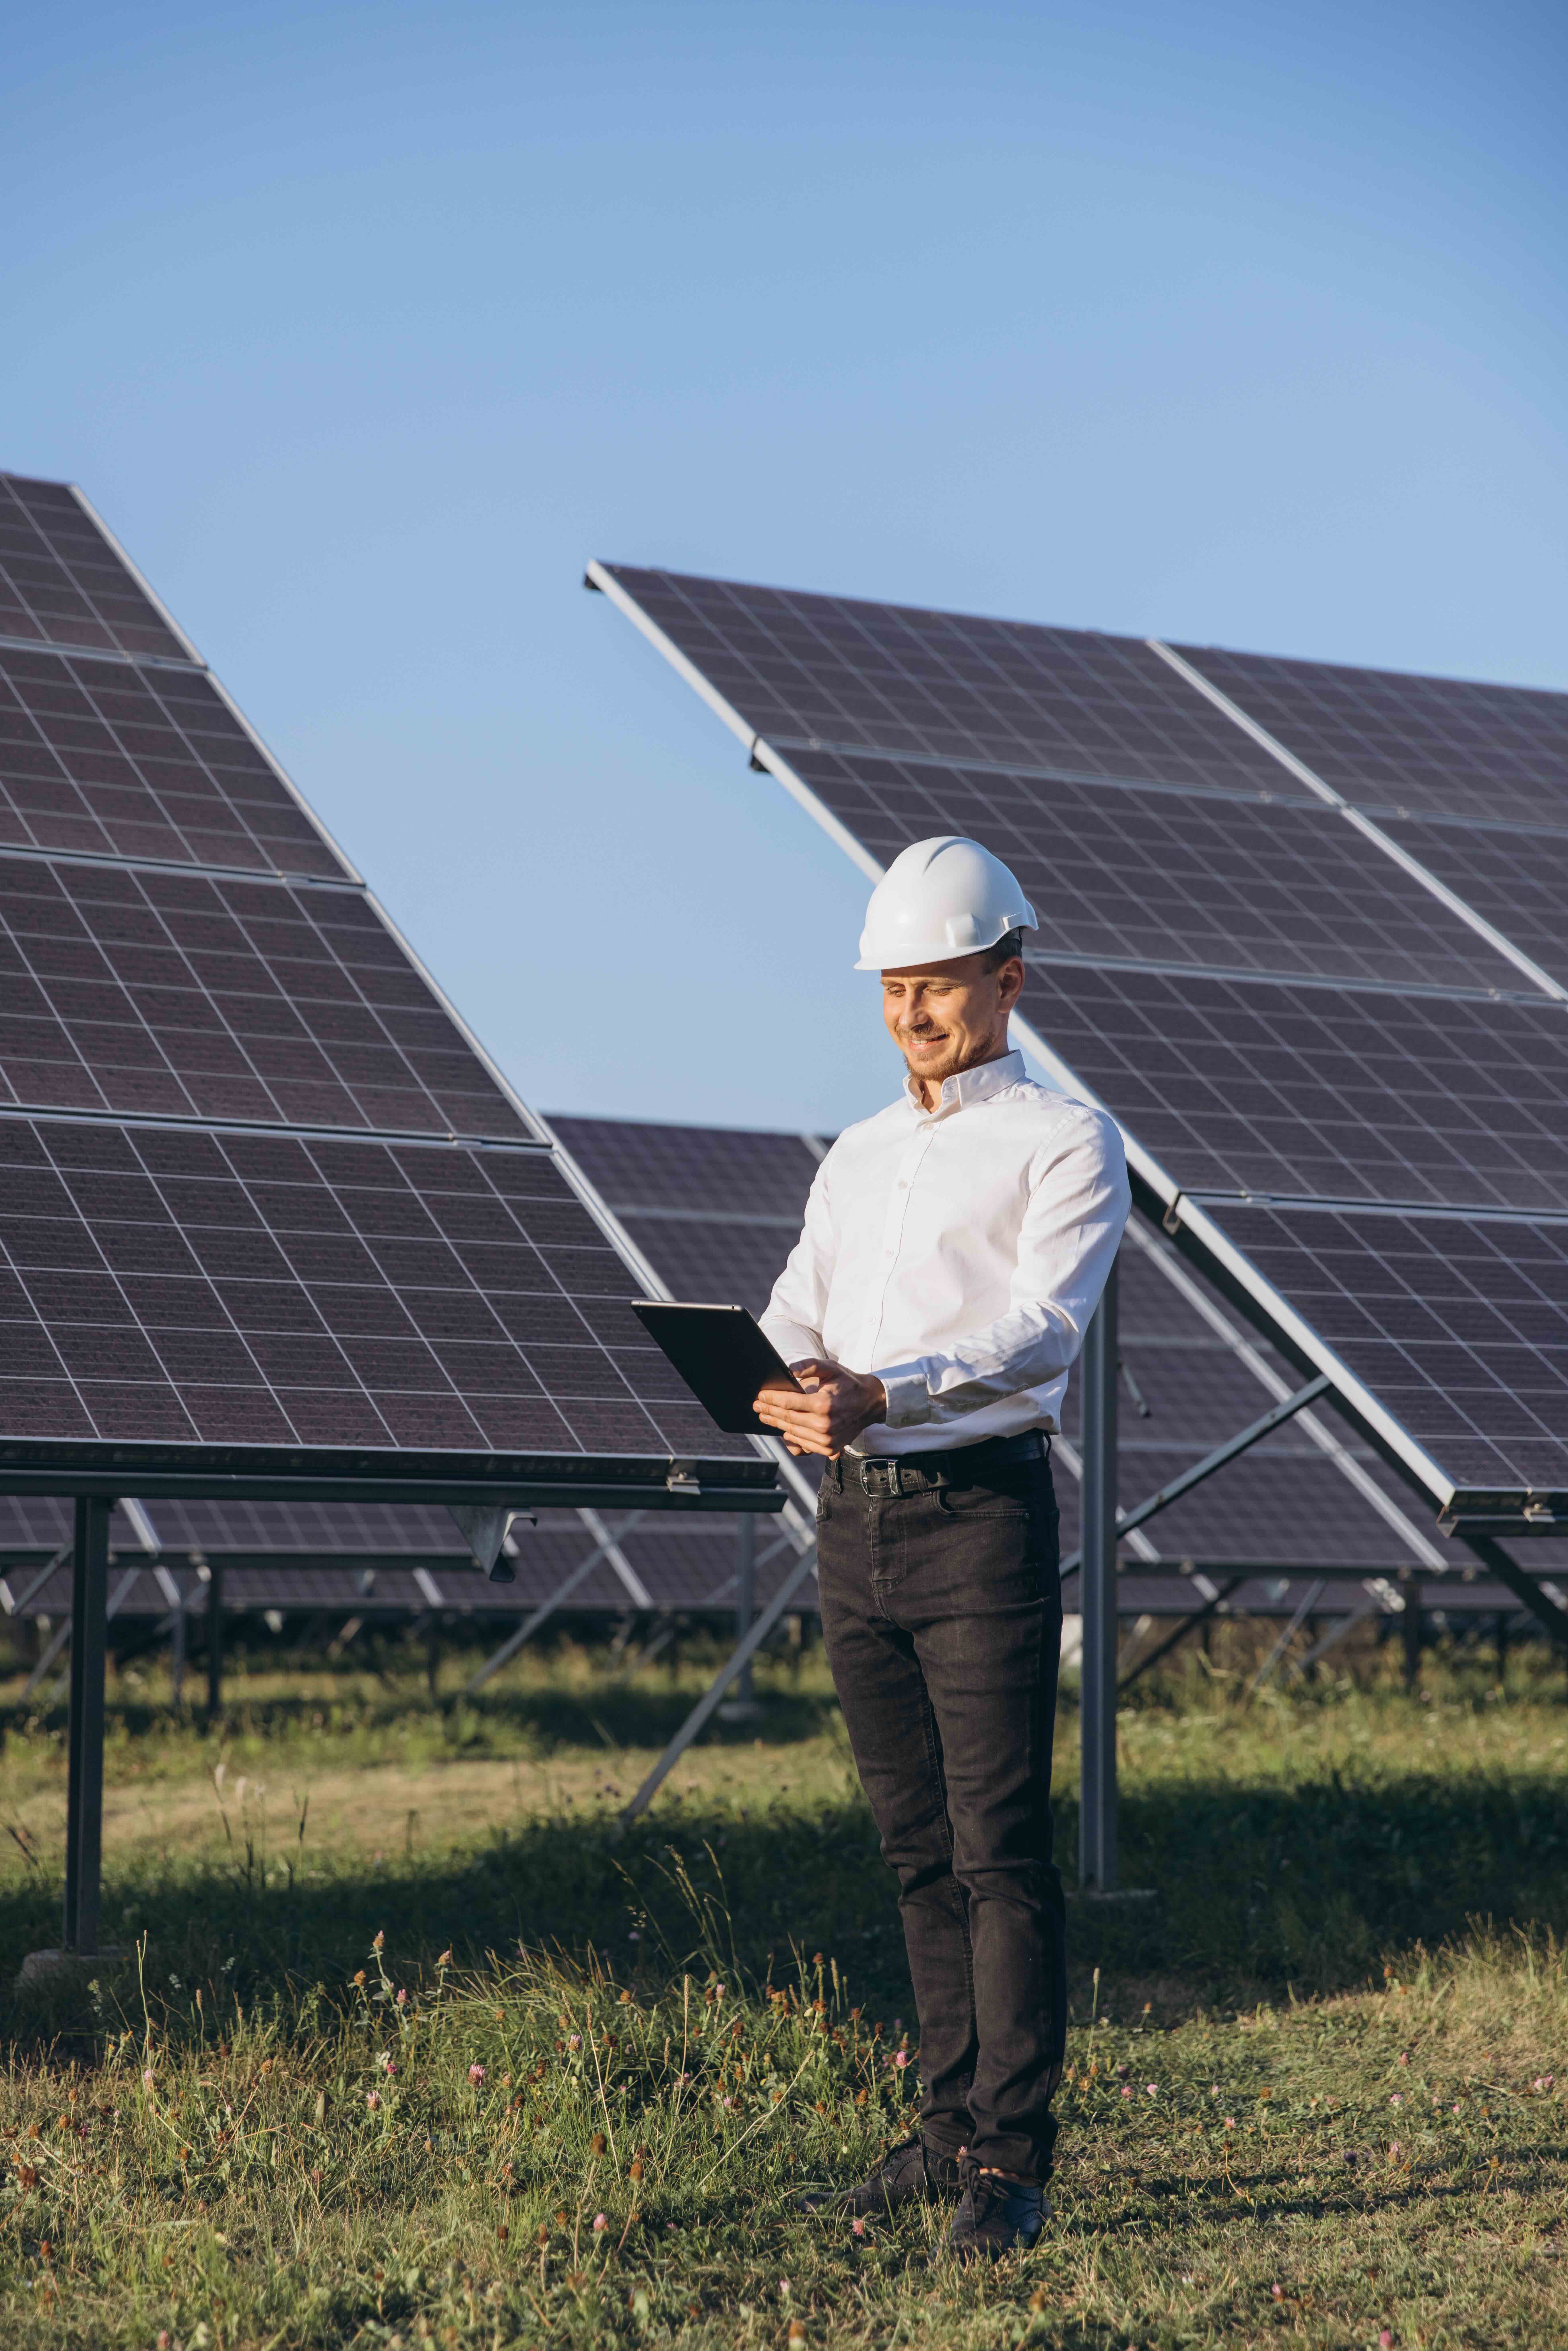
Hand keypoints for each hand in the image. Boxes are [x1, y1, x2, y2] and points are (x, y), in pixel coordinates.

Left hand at [753, 1357, 887, 1458]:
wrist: (870, 1402)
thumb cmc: (848, 1383)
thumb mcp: (830, 1367)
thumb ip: (809, 1365)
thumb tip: (789, 1370)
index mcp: (823, 1404)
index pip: (789, 1403)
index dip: (771, 1399)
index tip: (760, 1396)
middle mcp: (825, 1425)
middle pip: (788, 1419)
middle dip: (769, 1412)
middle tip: (757, 1407)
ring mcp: (827, 1440)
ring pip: (793, 1433)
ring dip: (777, 1425)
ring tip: (765, 1417)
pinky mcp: (830, 1448)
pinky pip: (804, 1446)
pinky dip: (792, 1439)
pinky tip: (784, 1431)